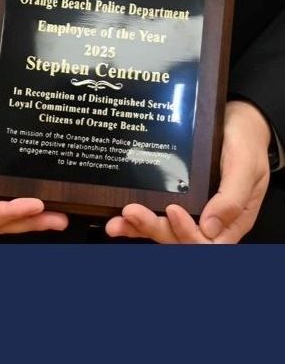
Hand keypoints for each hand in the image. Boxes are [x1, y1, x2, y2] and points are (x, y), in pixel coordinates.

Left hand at [107, 99, 272, 243]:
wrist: (234, 122)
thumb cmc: (245, 144)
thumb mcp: (246, 167)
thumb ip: (233, 198)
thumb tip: (210, 228)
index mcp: (230, 221)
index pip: (208, 242)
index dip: (188, 233)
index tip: (173, 210)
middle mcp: (208, 220)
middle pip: (180, 238)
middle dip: (155, 229)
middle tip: (133, 212)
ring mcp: (189, 210)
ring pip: (164, 230)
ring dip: (140, 228)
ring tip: (118, 222)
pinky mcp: (172, 197)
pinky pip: (154, 214)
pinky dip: (136, 222)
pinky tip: (117, 219)